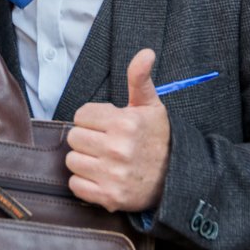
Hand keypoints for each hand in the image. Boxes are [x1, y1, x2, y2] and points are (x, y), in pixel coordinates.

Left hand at [66, 48, 169, 212]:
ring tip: (103, 160)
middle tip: (105, 143)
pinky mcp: (109, 197)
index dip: (92, 119)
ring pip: (72, 161)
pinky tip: (101, 177)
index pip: (81, 115)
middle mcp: (118, 149)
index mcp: (125, 123)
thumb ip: (140, 78)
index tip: (107, 126)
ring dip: (84, 160)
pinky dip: (84, 183)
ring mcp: (113, 175)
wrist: (176, 178)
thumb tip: (146, 52)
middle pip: (74, 138)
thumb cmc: (158, 138)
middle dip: (87, 138)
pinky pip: (75, 185)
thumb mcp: (151, 105)